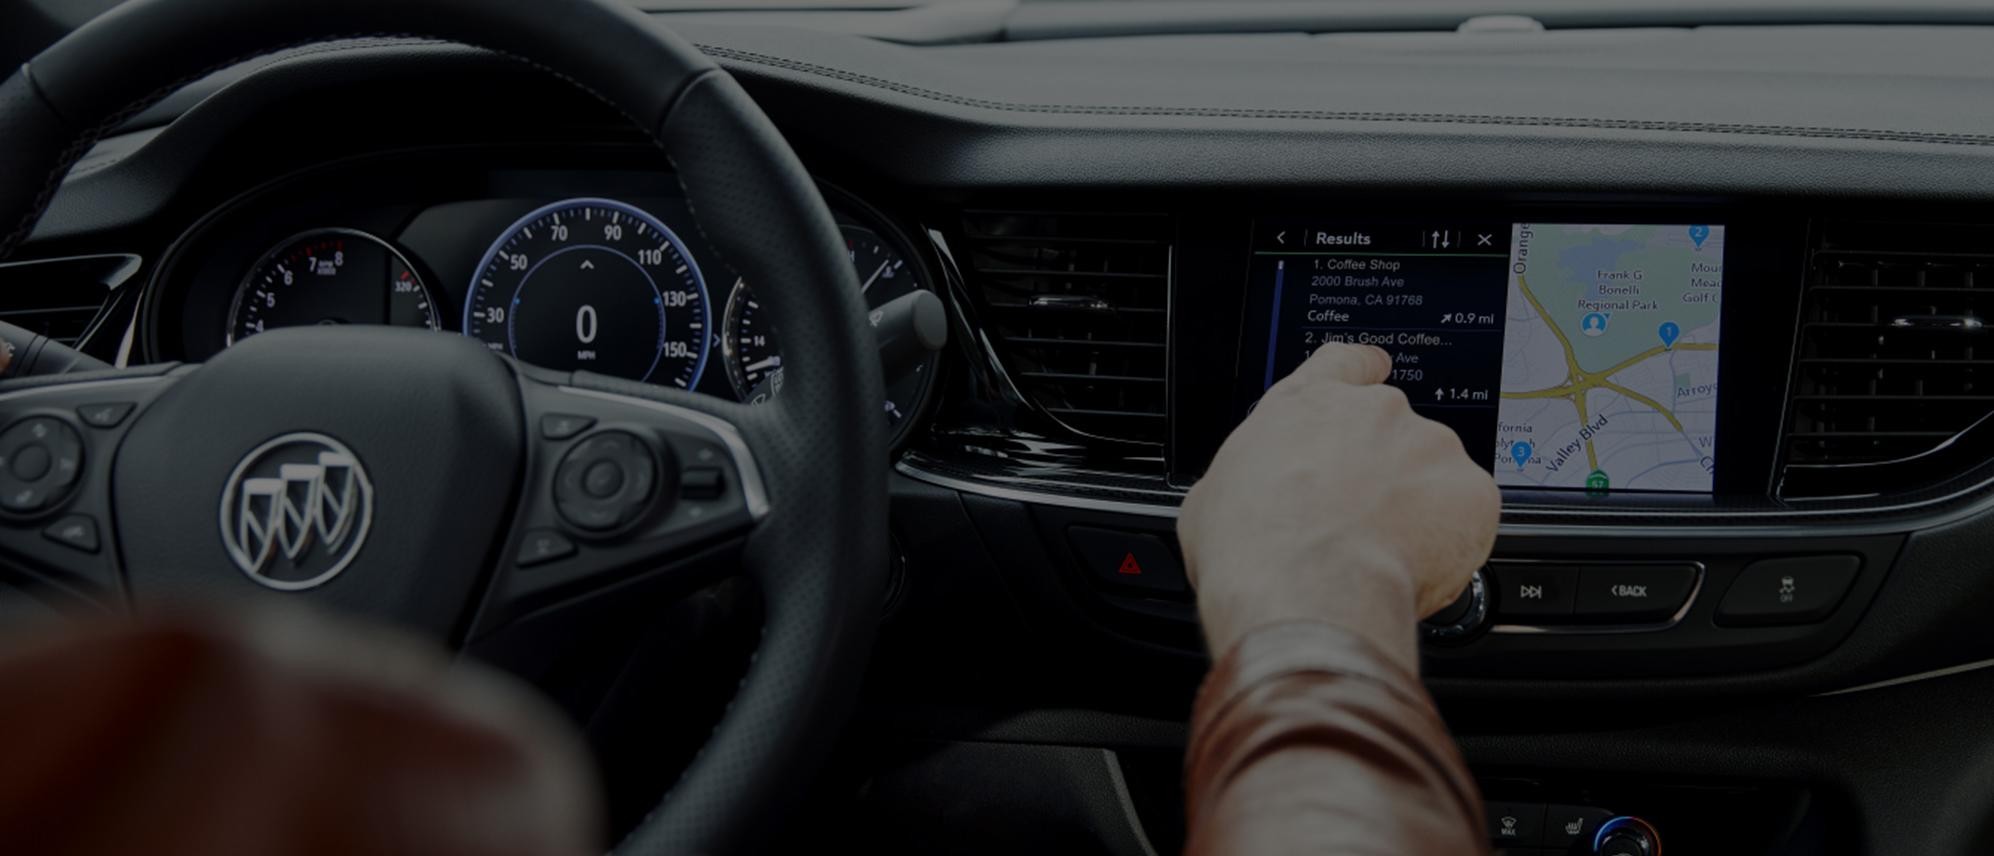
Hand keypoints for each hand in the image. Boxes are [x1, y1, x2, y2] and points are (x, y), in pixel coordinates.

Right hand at [1178, 343, 1498, 661]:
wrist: (1306, 588)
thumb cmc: (1252, 546)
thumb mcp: (1215, 497)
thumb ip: (1252, 479)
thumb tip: (1249, 502)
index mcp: (1307, 403)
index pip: (1345, 365)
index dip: (1361, 376)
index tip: (1372, 379)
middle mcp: (1375, 412)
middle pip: (1393, 433)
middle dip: (1385, 474)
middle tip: (1360, 525)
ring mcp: (1429, 447)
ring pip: (1435, 478)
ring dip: (1420, 510)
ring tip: (1383, 559)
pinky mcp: (1472, 492)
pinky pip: (1470, 517)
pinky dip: (1453, 543)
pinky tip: (1416, 570)